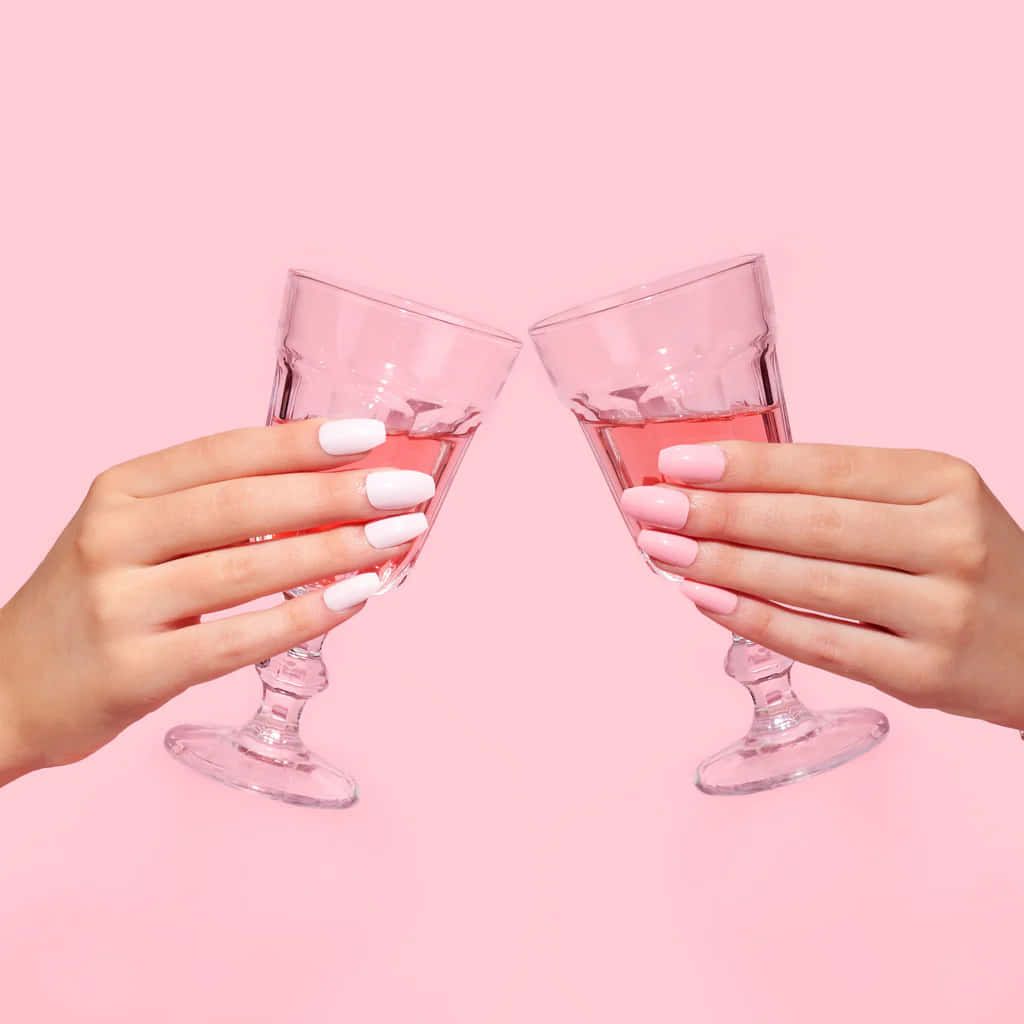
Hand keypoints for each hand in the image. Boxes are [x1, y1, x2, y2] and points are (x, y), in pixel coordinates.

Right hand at [0, 418, 434, 784]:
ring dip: (336, 550)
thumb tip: (325, 490)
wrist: (7, 688)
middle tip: (408, 490)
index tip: (372, 435)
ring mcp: (120, 605)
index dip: (303, 441)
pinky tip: (356, 597)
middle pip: (245, 504)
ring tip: (397, 537)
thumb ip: (211, 508)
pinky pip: (239, 640)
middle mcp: (114, 537)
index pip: (225, 452)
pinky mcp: (134, 671)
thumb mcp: (131, 532)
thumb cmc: (95, 599)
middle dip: (338, 494)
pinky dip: (306, 618)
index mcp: (121, 491)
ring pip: (249, 568)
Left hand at [620, 442, 1023, 728]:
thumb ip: (845, 494)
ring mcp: (942, 612)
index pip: (826, 467)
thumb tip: (728, 486)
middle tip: (647, 507)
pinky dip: (754, 620)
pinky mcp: (926, 674)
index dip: (744, 464)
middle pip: (808, 522)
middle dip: (715, 513)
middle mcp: (949, 540)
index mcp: (944, 483)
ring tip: (662, 550)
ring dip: (720, 565)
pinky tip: (703, 599)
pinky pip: (820, 642)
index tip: (676, 461)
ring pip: (807, 581)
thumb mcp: (929, 506)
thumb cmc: (972, 566)